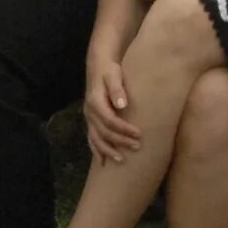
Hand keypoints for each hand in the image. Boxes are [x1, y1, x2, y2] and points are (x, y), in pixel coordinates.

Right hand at [82, 42, 140, 161]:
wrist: (98, 65)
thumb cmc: (109, 70)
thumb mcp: (113, 75)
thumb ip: (117, 89)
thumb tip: (122, 104)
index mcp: (95, 102)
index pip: (110, 120)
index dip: (124, 129)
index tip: (138, 134)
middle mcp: (90, 112)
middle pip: (104, 132)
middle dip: (120, 141)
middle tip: (137, 147)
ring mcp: (89, 117)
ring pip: (95, 138)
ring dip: (107, 150)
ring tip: (121, 160)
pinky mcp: (91, 120)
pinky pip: (91, 138)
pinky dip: (96, 150)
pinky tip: (103, 162)